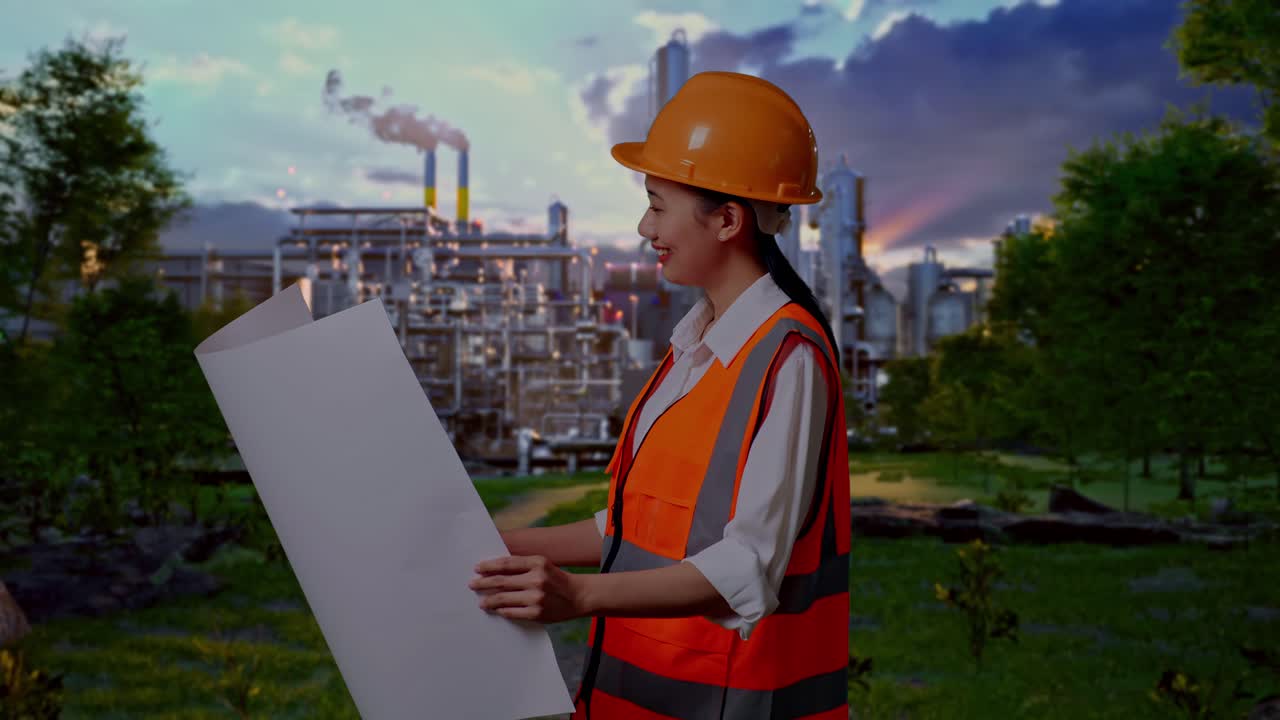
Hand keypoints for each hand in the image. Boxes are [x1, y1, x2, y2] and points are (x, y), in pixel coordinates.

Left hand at [469, 555, 587, 623]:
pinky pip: (512, 612)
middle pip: (501, 581)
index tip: (477, 568)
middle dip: (483, 583)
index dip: (489, 566)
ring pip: (503, 598)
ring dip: (489, 600)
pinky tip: (497, 610)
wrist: (578, 596)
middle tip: (472, 584)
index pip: (506, 563)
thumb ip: (522, 566)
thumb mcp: (543, 565)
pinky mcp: (536, 613)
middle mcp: (536, 579)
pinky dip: (502, 610)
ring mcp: (536, 597)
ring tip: (481, 601)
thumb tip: (494, 571)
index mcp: (538, 562)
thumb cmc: (556, 580)